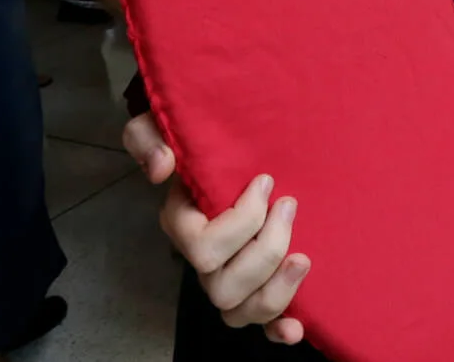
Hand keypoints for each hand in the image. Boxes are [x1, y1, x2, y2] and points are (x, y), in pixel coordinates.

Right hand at [123, 114, 309, 342]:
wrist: (233, 143)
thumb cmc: (199, 136)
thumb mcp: (162, 123)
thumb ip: (150, 138)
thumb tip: (161, 167)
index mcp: (182, 224)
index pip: (203, 246)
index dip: (241, 222)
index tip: (266, 181)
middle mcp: (202, 258)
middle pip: (223, 285)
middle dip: (265, 250)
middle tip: (290, 206)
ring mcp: (228, 276)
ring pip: (240, 311)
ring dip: (276, 291)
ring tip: (304, 257)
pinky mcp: (255, 286)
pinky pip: (260, 323)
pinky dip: (278, 328)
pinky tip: (297, 329)